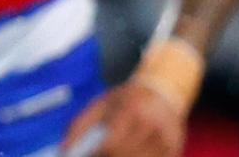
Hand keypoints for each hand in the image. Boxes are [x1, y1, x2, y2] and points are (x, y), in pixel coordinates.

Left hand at [61, 81, 185, 156]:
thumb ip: (79, 126)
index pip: (112, 145)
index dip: (96, 154)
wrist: (164, 89)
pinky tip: (128, 153)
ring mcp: (167, 141)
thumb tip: (64, 151)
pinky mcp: (174, 151)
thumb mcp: (100, 104)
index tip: (85, 155)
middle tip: (96, 154)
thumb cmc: (125, 99)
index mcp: (131, 110)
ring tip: (109, 153)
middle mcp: (152, 126)